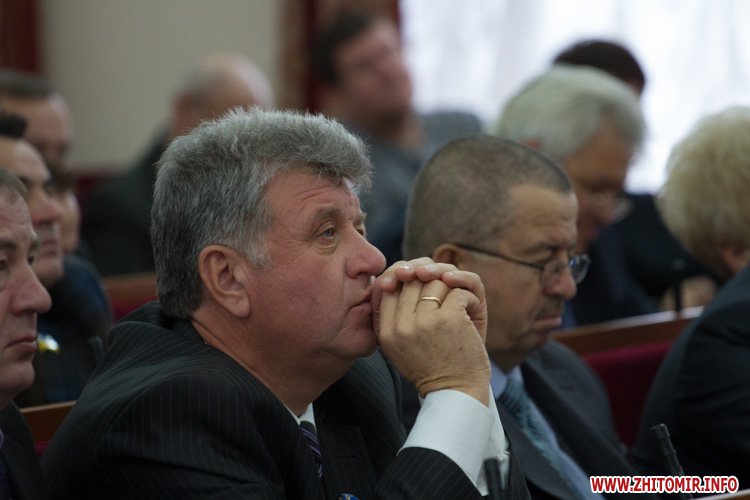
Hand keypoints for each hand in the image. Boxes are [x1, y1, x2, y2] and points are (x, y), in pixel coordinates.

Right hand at [372, 258, 489, 405]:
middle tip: (445, 287)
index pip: (386, 286)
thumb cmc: (434, 365)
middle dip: (430, 276)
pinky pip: (457, 289)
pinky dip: (469, 297)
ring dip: (452, 288)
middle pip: (411, 279)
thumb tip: (405, 269)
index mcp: (385, 332)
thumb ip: (397, 313)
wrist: (457, 393)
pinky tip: (471, 311)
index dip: (402, 274)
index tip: (419, 278)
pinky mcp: (447, 319)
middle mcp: (400, 326)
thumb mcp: (402, 344)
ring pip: (435, 281)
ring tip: (459, 306)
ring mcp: (423, 322)